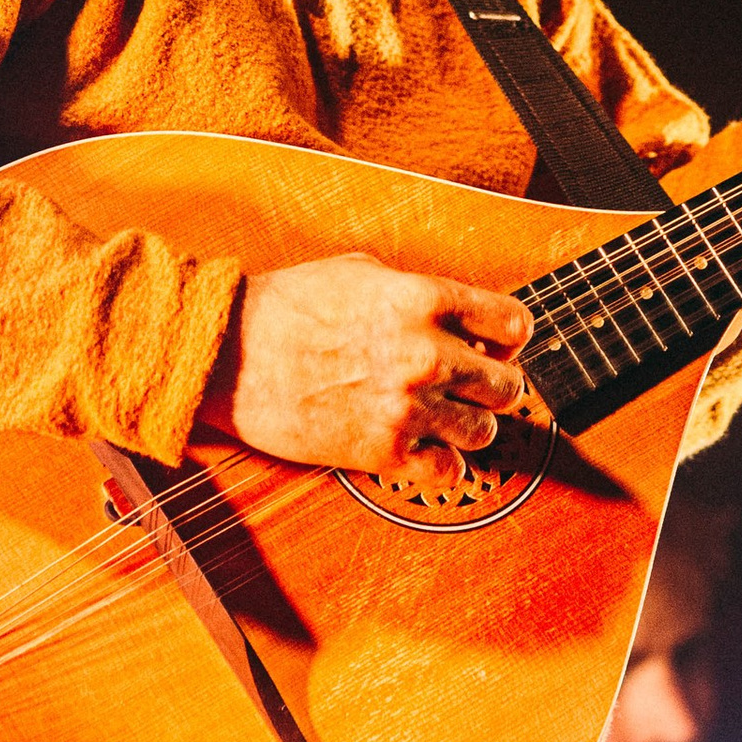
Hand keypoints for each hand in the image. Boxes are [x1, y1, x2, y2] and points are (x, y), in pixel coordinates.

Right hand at [196, 252, 533, 484]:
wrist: (227, 354)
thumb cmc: (285, 305)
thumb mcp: (361, 270)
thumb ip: (416, 291)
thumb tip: (454, 312)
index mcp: (425, 299)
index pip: (514, 324)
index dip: (508, 338)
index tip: (495, 346)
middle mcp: (427, 353)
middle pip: (508, 386)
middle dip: (492, 387)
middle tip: (470, 388)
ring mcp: (408, 406)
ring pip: (484, 432)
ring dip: (468, 427)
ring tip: (443, 419)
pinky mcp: (383, 451)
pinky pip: (447, 471)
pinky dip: (441, 465)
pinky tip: (423, 450)